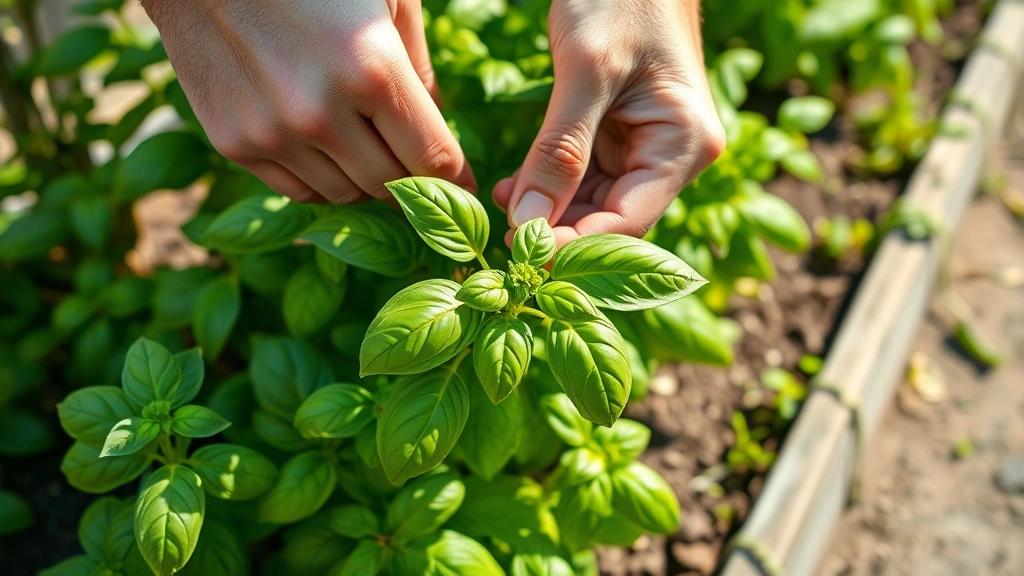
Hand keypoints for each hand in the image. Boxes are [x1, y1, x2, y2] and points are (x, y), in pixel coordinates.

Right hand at [144, 0, 474, 202]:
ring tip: (369, 150)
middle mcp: (321, 112)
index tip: (466, 187)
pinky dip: (323, 182)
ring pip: (346, 196)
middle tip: (415, 166)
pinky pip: (297, 191)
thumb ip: (417, 65)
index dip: (458, 181)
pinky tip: (329, 152)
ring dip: (367, 181)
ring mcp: (273, 133)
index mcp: (372, 69)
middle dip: (413, 180)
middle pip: (392, 186)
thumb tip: (439, 126)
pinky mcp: (234, 142)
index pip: (435, 159)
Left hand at [493, 0, 724, 245]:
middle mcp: (674, 154)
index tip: (519, 252)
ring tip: (500, 205)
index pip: (629, 221)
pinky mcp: (620, 135)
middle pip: (612, 219)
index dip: (575, 245)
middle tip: (500, 234)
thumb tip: (527, 222)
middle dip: (557, 229)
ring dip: (547, 210)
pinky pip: (585, 176)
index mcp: (685, 144)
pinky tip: (512, 187)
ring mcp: (647, 147)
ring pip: (594, 203)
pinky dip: (549, 184)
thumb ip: (560, 150)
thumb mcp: (587, 71)